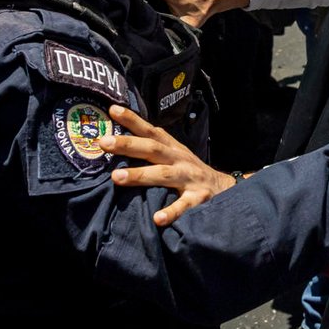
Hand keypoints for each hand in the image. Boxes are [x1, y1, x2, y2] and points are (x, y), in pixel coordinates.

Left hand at [103, 105, 234, 226]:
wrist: (224, 188)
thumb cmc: (189, 172)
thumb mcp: (174, 156)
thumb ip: (152, 150)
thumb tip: (117, 144)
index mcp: (172, 149)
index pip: (150, 131)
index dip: (133, 120)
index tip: (112, 110)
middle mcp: (179, 160)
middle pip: (152, 149)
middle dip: (128, 145)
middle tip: (103, 142)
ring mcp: (189, 178)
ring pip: (163, 175)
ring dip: (140, 175)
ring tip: (117, 177)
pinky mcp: (198, 198)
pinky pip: (184, 205)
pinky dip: (172, 211)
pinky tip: (158, 218)